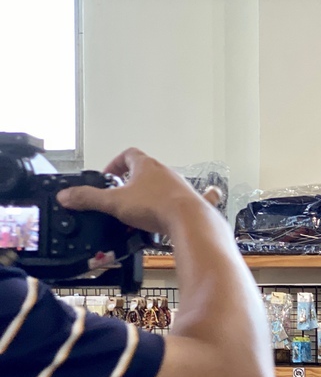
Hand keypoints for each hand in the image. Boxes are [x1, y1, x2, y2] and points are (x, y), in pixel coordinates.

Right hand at [56, 147, 214, 237]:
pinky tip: (192, 206)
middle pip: (148, 170)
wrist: (189, 221)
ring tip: (143, 210)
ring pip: (167, 185)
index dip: (116, 163)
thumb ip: (89, 199)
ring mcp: (182, 187)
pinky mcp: (194, 203)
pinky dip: (189, 201)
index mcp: (146, 166)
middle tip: (123, 195)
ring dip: (155, 193)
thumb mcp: (114, 203)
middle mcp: (167, 172)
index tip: (108, 175)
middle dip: (134, 181)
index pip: (128, 154)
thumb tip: (67, 196)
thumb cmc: (156, 207)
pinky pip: (197, 197)